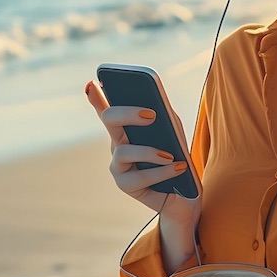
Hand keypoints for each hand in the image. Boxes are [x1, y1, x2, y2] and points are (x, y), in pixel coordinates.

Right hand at [85, 80, 199, 226]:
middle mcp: (117, 144)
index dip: (97, 97)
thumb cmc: (177, 158)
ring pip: (123, 151)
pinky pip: (140, 176)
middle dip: (128, 113)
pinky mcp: (125, 185)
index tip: (93, 82)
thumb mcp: (175, 134)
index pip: (109, 109)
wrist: (184, 195)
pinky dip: (162, 172)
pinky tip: (178, 168)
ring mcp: (118, 165)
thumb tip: (158, 108)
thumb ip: (166, 118)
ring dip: (149, 152)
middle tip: (151, 114)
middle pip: (110, 121)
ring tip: (170, 155)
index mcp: (127, 129)